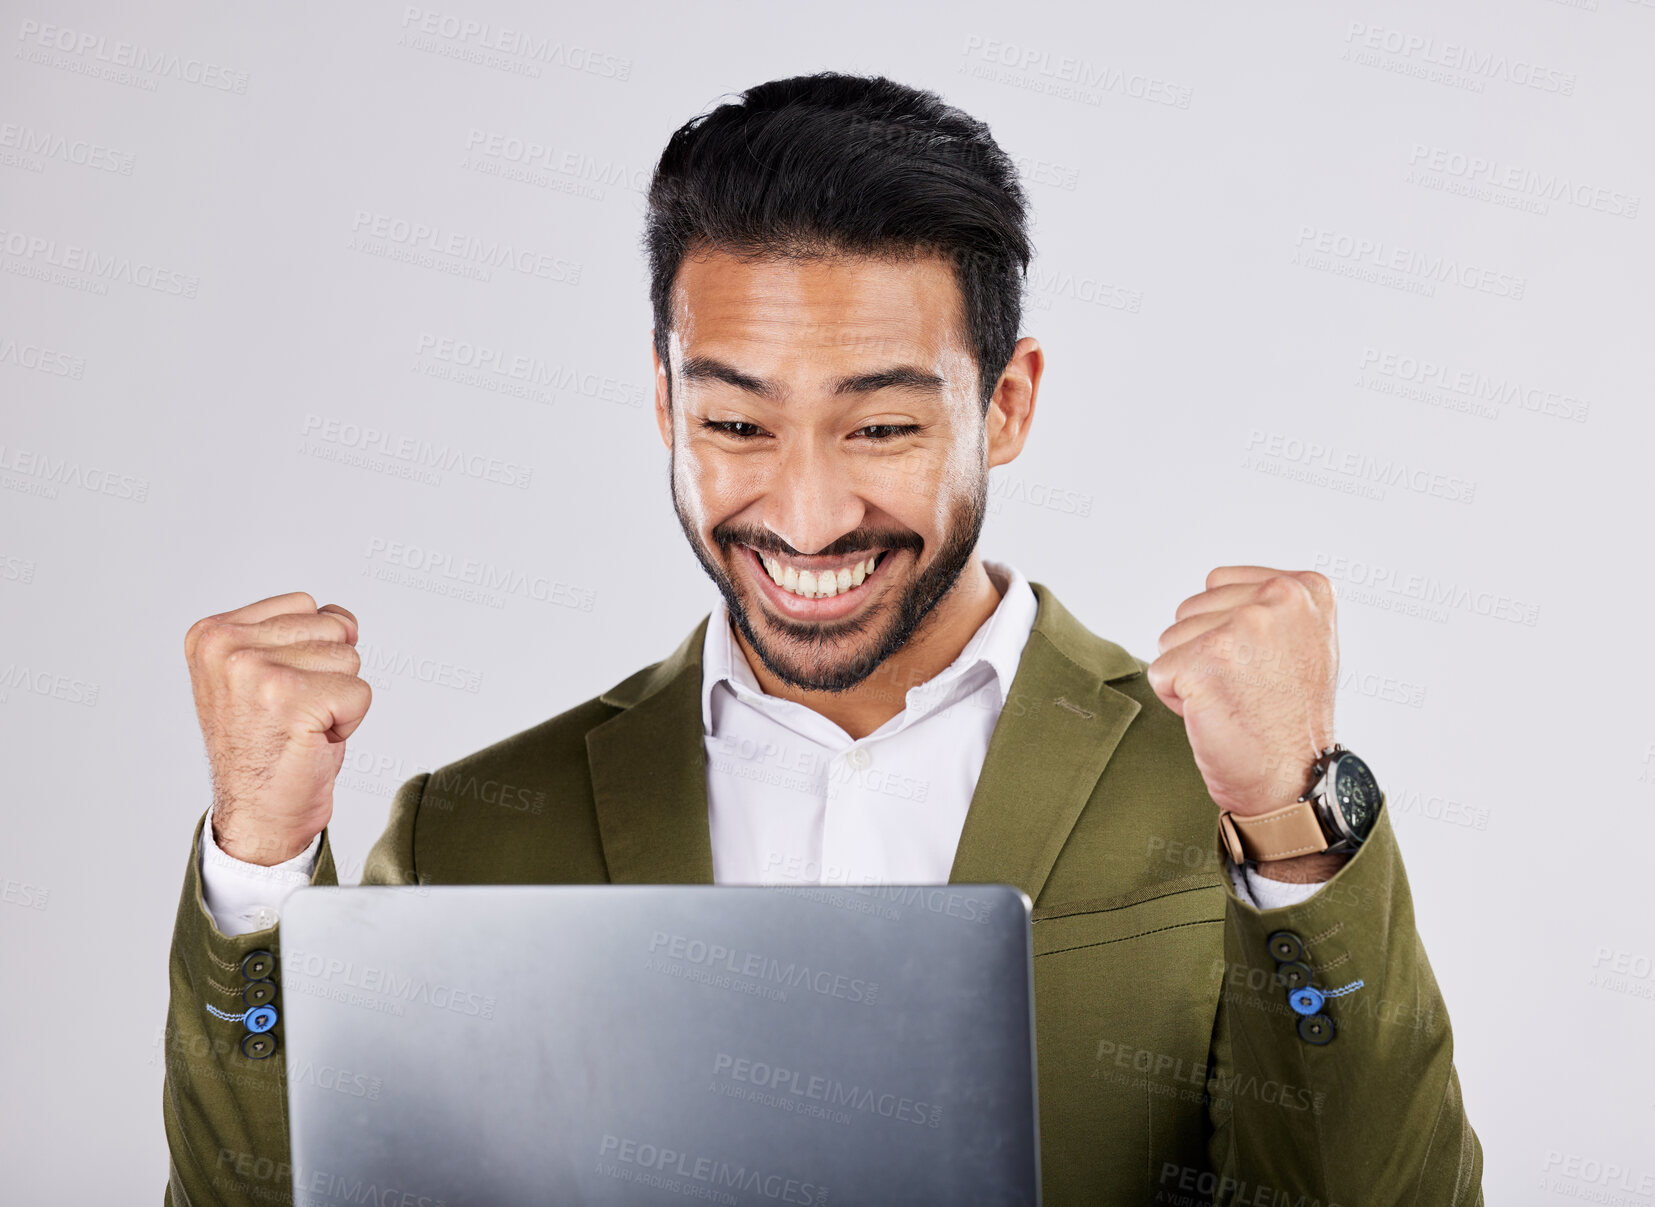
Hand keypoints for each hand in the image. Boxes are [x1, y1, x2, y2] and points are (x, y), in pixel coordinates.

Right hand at [184, 591, 370, 864]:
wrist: (258, 816)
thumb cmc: (267, 748)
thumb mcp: (266, 673)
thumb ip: (296, 632)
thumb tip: (343, 618)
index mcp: (212, 634)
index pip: (305, 605)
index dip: (309, 652)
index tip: (276, 694)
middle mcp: (225, 647)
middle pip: (332, 628)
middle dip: (327, 674)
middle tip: (292, 715)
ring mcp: (254, 671)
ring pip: (349, 658)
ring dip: (337, 698)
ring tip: (301, 727)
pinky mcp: (290, 699)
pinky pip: (360, 692)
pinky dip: (349, 722)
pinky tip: (313, 741)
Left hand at [1147, 566, 1336, 818]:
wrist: (1295, 780)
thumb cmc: (1289, 720)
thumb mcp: (1300, 640)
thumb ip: (1265, 605)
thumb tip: (1213, 586)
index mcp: (1304, 588)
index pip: (1218, 585)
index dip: (1225, 632)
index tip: (1263, 667)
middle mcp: (1279, 597)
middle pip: (1191, 610)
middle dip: (1204, 653)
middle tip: (1248, 689)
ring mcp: (1243, 627)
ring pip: (1170, 638)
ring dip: (1190, 675)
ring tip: (1235, 701)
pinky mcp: (1206, 660)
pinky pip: (1159, 672)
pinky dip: (1176, 701)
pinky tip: (1218, 715)